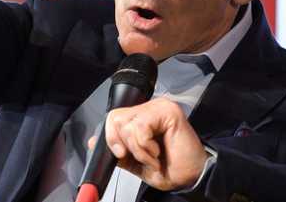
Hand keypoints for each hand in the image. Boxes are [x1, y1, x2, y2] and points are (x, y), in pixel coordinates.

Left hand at [90, 97, 207, 190]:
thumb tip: (94, 142)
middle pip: (115, 118)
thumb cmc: (170, 169)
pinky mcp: (167, 111)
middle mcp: (149, 108)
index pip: (113, 117)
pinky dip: (145, 147)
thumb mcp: (136, 162)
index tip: (120, 154)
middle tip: (142, 156)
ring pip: (127, 124)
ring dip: (138, 149)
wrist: (191, 178)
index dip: (111, 137)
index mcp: (141, 117)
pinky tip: (158, 152)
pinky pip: (140, 127)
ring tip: (154, 156)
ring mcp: (158, 107)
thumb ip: (118, 151)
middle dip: (124, 144)